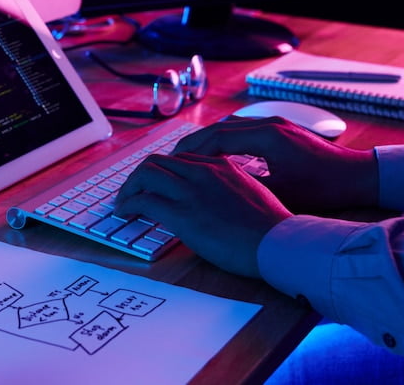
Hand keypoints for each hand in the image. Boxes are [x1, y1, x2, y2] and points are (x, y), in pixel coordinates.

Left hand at [113, 152, 291, 278]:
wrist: (280, 243)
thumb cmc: (271, 228)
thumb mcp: (251, 195)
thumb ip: (228, 190)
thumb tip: (213, 203)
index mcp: (221, 166)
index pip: (180, 159)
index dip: (161, 171)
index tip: (154, 184)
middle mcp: (204, 172)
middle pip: (158, 161)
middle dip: (139, 176)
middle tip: (131, 192)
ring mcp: (192, 191)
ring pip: (146, 174)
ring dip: (129, 187)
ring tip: (123, 202)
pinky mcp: (183, 213)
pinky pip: (144, 200)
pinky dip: (129, 204)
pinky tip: (125, 213)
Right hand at [172, 116, 378, 211]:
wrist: (360, 175)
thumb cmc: (325, 189)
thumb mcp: (282, 195)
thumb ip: (248, 188)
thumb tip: (217, 194)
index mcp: (266, 137)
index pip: (216, 138)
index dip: (191, 152)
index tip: (173, 164)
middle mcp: (269, 124)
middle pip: (219, 127)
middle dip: (194, 144)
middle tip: (173, 160)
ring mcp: (276, 123)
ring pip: (231, 126)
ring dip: (209, 140)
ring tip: (190, 158)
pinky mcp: (281, 129)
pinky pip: (244, 129)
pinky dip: (225, 140)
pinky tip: (218, 155)